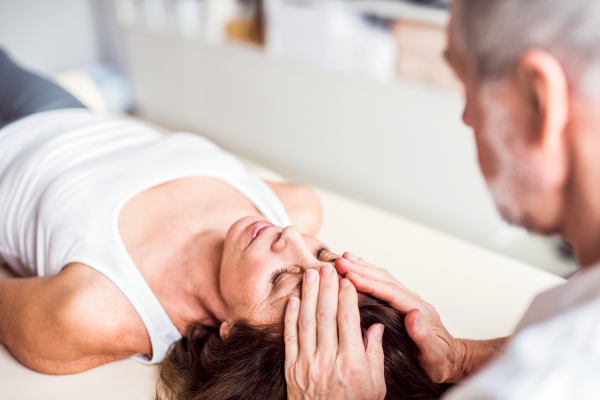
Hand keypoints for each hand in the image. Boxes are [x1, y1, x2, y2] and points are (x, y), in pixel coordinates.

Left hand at [284, 264, 385, 399]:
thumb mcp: (375, 385)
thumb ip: (374, 354)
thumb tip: (375, 327)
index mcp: (351, 364)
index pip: (347, 320)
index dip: (346, 297)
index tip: (347, 280)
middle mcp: (328, 361)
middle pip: (326, 315)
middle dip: (327, 288)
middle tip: (328, 268)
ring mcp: (307, 364)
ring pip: (307, 321)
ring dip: (308, 295)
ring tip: (310, 274)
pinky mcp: (292, 368)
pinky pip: (290, 337)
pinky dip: (290, 317)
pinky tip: (294, 299)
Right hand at [335, 253, 464, 383]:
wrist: (451, 362)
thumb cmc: (441, 362)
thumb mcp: (435, 355)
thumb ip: (424, 336)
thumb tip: (414, 315)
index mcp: (419, 311)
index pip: (390, 292)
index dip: (368, 282)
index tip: (349, 275)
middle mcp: (413, 301)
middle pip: (384, 279)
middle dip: (361, 268)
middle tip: (340, 261)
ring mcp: (407, 301)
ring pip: (383, 279)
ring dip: (363, 268)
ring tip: (344, 259)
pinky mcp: (402, 304)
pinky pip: (382, 285)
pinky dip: (368, 275)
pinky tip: (357, 271)